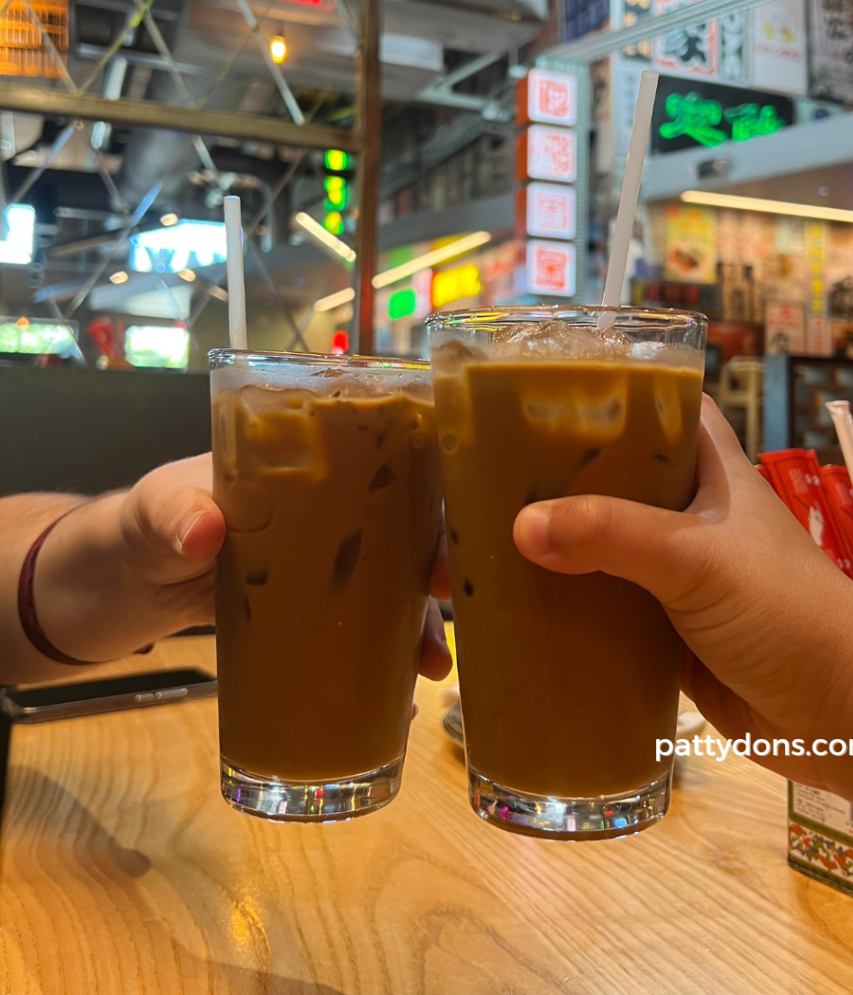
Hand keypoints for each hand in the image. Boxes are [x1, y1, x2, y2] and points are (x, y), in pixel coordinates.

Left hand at [40, 454, 452, 679]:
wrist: (95, 595)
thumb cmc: (123, 535)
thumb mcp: (144, 516)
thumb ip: (169, 514)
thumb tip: (208, 528)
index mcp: (289, 473)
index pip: (373, 469)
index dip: (421, 500)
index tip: (441, 542)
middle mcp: (312, 519)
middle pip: (393, 535)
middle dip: (430, 568)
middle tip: (446, 603)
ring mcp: (307, 570)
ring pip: (379, 588)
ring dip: (411, 622)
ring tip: (429, 666)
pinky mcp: (295, 615)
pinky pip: (346, 630)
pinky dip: (372, 659)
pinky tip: (394, 695)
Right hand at [512, 395, 852, 784]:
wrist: (844, 716)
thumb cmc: (784, 613)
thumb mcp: (696, 558)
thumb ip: (612, 534)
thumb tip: (520, 526)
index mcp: (712, 475)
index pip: (665, 409)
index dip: (614, 395)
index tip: (545, 396)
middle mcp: (692, 519)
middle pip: (620, 481)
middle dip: (564, 478)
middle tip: (491, 473)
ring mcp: (679, 579)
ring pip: (608, 550)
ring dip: (561, 550)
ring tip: (488, 539)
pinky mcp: (667, 635)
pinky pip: (608, 613)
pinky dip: (572, 610)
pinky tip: (519, 610)